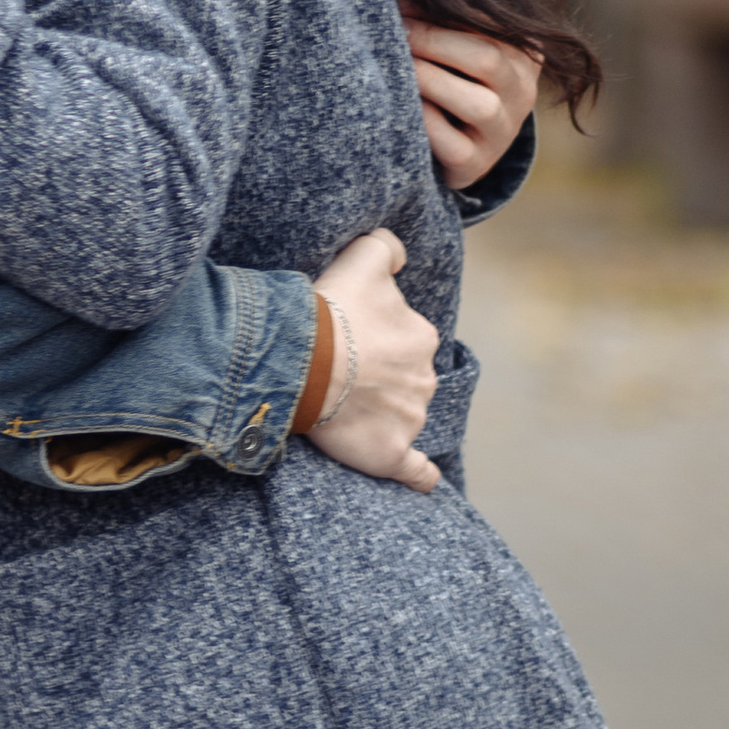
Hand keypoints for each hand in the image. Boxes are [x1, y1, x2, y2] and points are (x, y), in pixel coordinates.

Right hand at [307, 227, 440, 495]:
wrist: (305, 363)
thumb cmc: (331, 312)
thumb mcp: (361, 258)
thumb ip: (386, 247)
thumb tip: (400, 254)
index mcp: (421, 336)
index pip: (404, 337)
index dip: (374, 339)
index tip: (347, 341)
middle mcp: (424, 378)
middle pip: (404, 378)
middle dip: (379, 377)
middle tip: (339, 375)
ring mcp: (410, 418)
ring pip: (402, 415)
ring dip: (382, 414)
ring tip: (343, 411)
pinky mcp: (392, 453)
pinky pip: (417, 470)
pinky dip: (421, 476)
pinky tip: (423, 480)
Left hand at [402, 17, 539, 187]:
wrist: (455, 141)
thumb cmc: (449, 75)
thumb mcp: (457, 41)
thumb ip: (441, 15)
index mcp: (524, 51)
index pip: (491, 21)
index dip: (444, 8)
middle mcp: (523, 91)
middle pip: (488, 59)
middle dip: (434, 40)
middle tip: (396, 30)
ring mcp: (503, 131)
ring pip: (479, 105)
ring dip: (432, 80)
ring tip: (399, 66)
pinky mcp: (476, 164)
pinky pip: (454, 145)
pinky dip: (426, 123)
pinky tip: (404, 107)